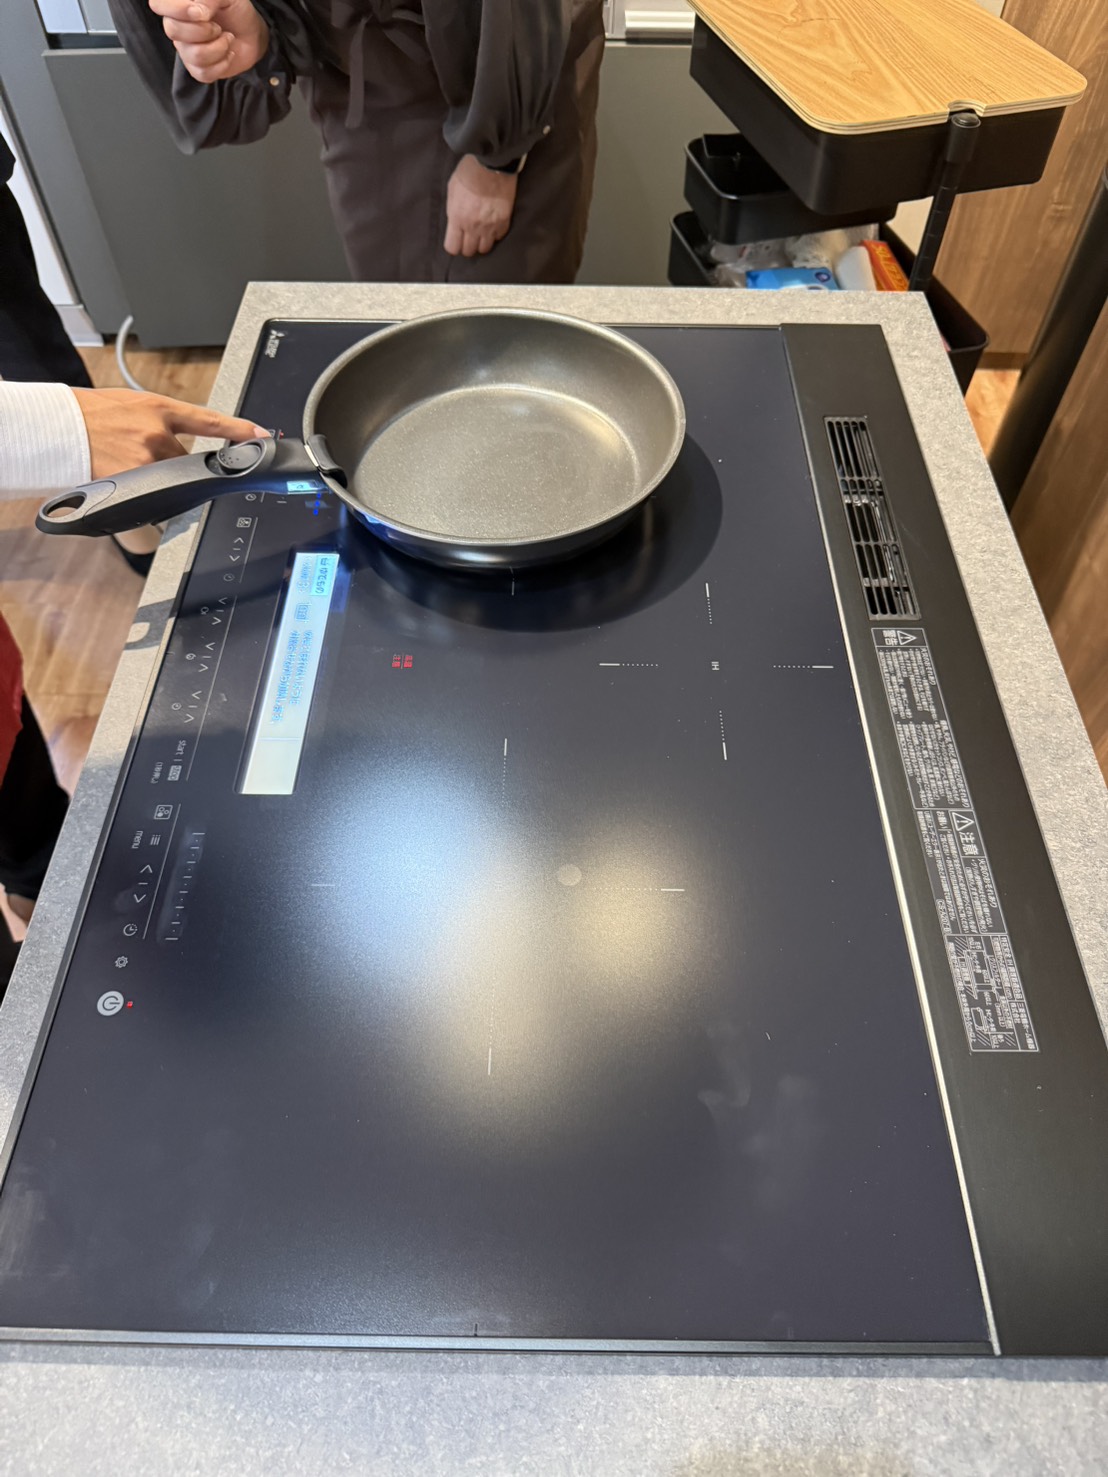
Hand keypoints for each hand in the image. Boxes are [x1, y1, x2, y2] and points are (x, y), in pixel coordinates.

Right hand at [71, 388, 267, 479]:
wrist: (54, 426)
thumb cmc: (86, 413)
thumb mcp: (128, 404)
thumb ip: (158, 420)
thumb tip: (179, 436)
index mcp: (157, 408)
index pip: (209, 420)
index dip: (239, 429)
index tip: (262, 435)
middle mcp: (158, 434)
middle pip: (189, 460)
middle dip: (174, 463)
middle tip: (143, 455)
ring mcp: (148, 460)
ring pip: (171, 480)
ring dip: (158, 479)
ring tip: (126, 464)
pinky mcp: (135, 482)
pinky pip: (154, 497)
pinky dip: (145, 495)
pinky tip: (126, 483)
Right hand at [147, 0, 269, 82]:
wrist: (252, 33)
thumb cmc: (236, 10)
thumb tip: (197, 11)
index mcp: (177, 4)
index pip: (157, 4)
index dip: (177, 9)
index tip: (199, 12)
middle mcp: (177, 26)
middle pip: (173, 31)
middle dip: (204, 30)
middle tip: (217, 26)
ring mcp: (185, 49)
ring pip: (193, 54)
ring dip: (218, 46)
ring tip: (226, 38)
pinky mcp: (197, 69)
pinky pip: (203, 72)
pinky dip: (222, 63)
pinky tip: (227, 52)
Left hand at [444, 155, 517, 257]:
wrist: (492, 163)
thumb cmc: (469, 172)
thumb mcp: (452, 190)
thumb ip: (453, 211)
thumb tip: (455, 222)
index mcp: (457, 218)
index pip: (452, 247)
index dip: (454, 245)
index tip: (456, 240)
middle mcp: (473, 226)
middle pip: (469, 251)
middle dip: (467, 246)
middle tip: (469, 237)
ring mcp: (490, 226)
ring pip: (485, 249)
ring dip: (482, 242)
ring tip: (481, 234)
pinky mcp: (504, 221)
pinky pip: (499, 237)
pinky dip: (495, 234)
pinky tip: (493, 225)